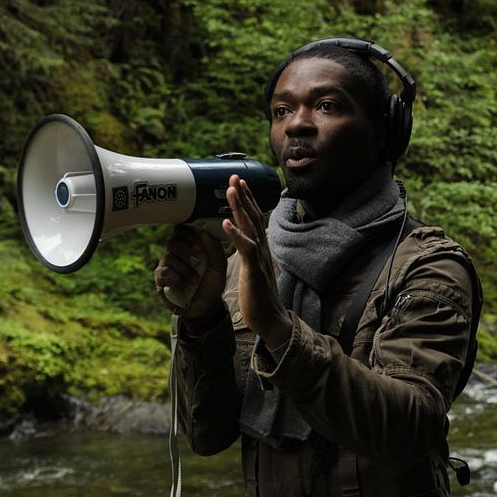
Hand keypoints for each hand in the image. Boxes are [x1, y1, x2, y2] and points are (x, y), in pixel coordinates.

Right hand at [153, 224, 226, 330]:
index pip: (181, 230)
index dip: (185, 232)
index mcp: (190, 246)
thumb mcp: (219, 267)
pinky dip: (177, 280)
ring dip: (184, 269)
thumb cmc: (212, 284)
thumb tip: (203, 233)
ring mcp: (166, 265)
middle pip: (171, 241)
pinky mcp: (161, 278)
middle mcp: (176, 253)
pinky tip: (186, 288)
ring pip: (168, 257)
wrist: (205, 307)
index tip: (196, 242)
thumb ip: (214, 249)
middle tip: (196, 261)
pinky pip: (163, 272)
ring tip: (195, 280)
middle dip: (184, 250)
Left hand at [221, 174, 291, 348]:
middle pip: (253, 217)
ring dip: (239, 208)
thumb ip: (248, 257)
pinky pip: (245, 249)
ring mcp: (259, 259)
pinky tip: (225, 223)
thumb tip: (243, 245)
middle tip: (234, 176)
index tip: (239, 184)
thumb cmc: (260, 299)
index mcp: (260, 249)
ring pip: (250, 227)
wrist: (271, 320)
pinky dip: (235, 235)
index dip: (247, 201)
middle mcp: (262, 250)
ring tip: (229, 190)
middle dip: (243, 196)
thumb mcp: (252, 272)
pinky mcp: (254, 270)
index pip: (254, 220)